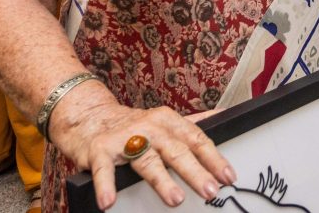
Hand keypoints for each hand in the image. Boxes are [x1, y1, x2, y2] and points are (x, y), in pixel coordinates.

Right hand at [53, 99, 235, 209]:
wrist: (90, 117)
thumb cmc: (133, 125)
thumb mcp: (165, 120)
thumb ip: (193, 123)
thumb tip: (223, 116)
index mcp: (168, 122)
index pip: (196, 140)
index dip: (213, 159)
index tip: (228, 176)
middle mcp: (150, 128)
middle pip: (176, 151)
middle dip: (195, 171)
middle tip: (211, 189)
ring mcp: (124, 138)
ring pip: (146, 160)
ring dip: (162, 181)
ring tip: (176, 199)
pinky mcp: (100, 151)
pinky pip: (104, 170)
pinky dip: (106, 186)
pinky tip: (109, 202)